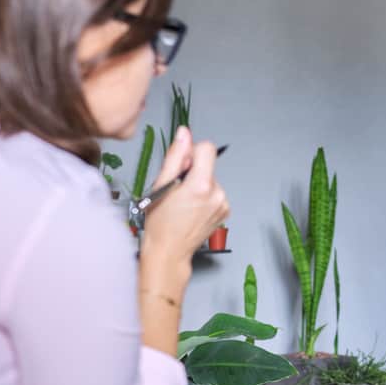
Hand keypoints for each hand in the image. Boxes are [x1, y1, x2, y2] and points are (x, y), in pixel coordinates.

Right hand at [139, 127, 229, 285]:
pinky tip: (192, 209)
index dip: (192, 152)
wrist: (170, 251)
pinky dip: (205, 196)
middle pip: (208, 165)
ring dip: (198, 185)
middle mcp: (218, 193)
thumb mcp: (160, 184)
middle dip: (192, 171)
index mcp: (202, 185)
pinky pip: (215, 193)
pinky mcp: (225, 211)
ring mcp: (224, 203)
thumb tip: (184, 133)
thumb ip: (175, 156)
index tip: (181, 166)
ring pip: (211, 179)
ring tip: (183, 202)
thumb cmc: (160, 222)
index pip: (207, 148)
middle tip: (177, 190)